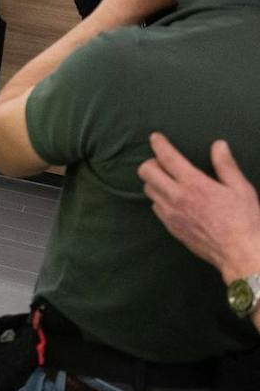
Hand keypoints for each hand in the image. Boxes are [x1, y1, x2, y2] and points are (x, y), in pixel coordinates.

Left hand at [138, 134, 259, 280]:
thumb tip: (219, 145)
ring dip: (155, 181)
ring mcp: (170, 214)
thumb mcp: (241, 188)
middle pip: (146, 172)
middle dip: (151, 163)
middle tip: (163, 162)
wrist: (238, 253)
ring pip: (148, 190)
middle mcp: (176, 197)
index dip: (158, 144)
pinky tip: (173, 200)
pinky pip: (156, 207)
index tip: (155, 137)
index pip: (167, 157)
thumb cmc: (244, 220)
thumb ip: (226, 165)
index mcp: (194, 184)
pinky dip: (160, 199)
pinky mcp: (170, 227)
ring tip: (168, 180)